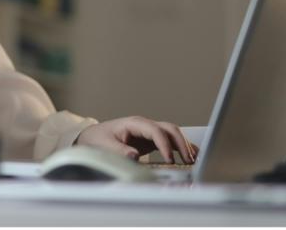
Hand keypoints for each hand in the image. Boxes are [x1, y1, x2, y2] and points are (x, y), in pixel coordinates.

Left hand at [75, 116, 197, 163]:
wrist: (93, 137)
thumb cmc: (98, 140)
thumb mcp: (105, 146)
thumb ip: (119, 150)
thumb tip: (134, 156)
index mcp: (134, 124)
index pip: (155, 131)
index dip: (165, 145)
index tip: (170, 160)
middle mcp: (144, 125)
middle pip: (169, 129)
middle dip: (181, 143)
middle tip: (188, 160)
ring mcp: (148, 131)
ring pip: (172, 133)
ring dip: (183, 145)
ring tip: (193, 160)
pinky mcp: (150, 140)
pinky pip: (169, 140)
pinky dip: (180, 147)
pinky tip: (190, 156)